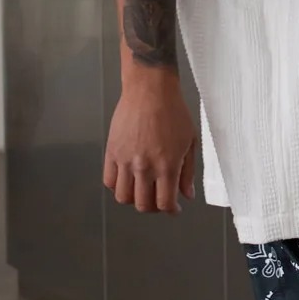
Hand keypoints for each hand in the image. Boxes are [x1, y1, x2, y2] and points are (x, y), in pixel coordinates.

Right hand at [103, 72, 196, 213]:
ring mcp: (125, 160)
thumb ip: (188, 171)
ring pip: (123, 197)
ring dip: (134, 198)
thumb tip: (187, 195)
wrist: (150, 89)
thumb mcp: (190, 140)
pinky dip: (117, 185)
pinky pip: (109, 181)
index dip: (171, 210)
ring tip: (143, 189)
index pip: (164, 204)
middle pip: (143, 205)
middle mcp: (144, 167)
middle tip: (159, 199)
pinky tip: (128, 178)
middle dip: (153, 207)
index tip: (174, 208)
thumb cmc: (174, 111)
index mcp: (167, 165)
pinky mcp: (111, 151)